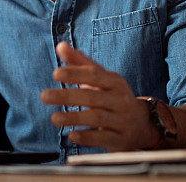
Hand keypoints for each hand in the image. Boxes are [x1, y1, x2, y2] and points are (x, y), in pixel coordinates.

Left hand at [40, 42, 158, 150]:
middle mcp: (120, 99)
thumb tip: (60, 46)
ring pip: (97, 117)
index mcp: (114, 81)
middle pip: (92, 96)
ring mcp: (122, 120)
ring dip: (74, 118)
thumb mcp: (101, 78)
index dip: (75, 73)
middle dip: (67, 96)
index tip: (56, 73)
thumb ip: (80, 63)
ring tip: (54, 118)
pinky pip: (103, 138)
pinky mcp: (120, 138)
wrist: (141, 124)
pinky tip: (72, 135)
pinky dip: (87, 137)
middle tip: (44, 96)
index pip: (94, 74)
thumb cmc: (113, 96)